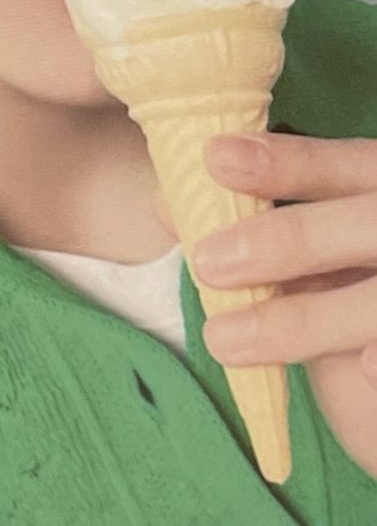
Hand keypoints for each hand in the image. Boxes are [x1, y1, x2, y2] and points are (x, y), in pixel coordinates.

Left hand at [190, 133, 376, 386]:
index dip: (289, 162)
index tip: (216, 157)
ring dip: (303, 319)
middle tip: (209, 261)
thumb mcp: (310, 249)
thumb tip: (169, 206)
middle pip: (367, 223)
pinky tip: (365, 367)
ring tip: (222, 339)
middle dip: (287, 240)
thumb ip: (254, 224)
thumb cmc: (348, 283)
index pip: (348, 165)